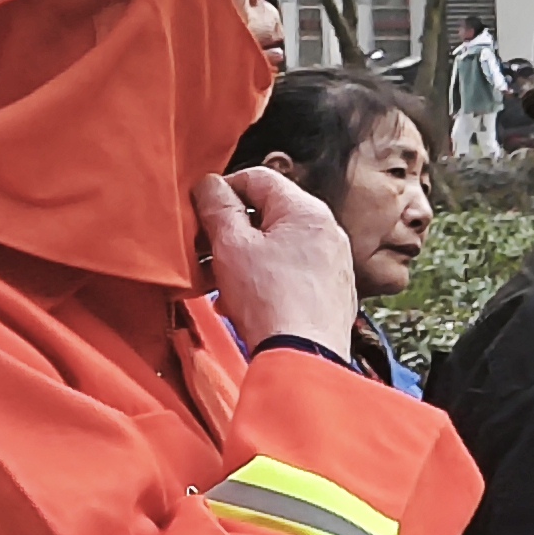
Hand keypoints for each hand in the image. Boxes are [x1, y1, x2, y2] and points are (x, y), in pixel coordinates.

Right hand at [196, 168, 360, 353]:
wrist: (304, 356)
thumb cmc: (269, 300)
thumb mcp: (231, 246)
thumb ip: (218, 208)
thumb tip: (210, 184)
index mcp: (307, 211)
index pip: (258, 178)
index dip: (223, 189)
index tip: (200, 211)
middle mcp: (328, 231)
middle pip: (267, 213)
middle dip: (229, 230)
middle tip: (201, 249)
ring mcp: (333, 262)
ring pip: (275, 245)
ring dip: (240, 257)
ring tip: (213, 279)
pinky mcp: (330, 290)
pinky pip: (289, 271)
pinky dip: (261, 278)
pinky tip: (238, 300)